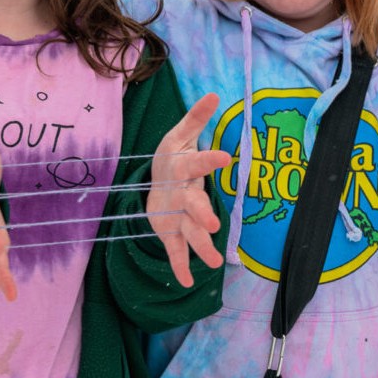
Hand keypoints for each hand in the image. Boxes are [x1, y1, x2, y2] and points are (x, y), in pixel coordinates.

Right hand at [147, 93, 231, 285]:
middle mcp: (177, 193)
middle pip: (189, 204)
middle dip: (200, 214)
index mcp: (181, 168)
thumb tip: (215, 94)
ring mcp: (172, 215)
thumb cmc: (172, 158)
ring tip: (215, 263)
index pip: (196, 162)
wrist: (150, 184)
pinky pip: (175, 250)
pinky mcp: (170, 232)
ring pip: (187, 231)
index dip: (209, 159)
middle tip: (214, 224)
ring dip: (199, 246)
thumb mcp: (181, 135)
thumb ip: (197, 118)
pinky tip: (186, 283)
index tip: (226, 157)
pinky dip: (179, 266)